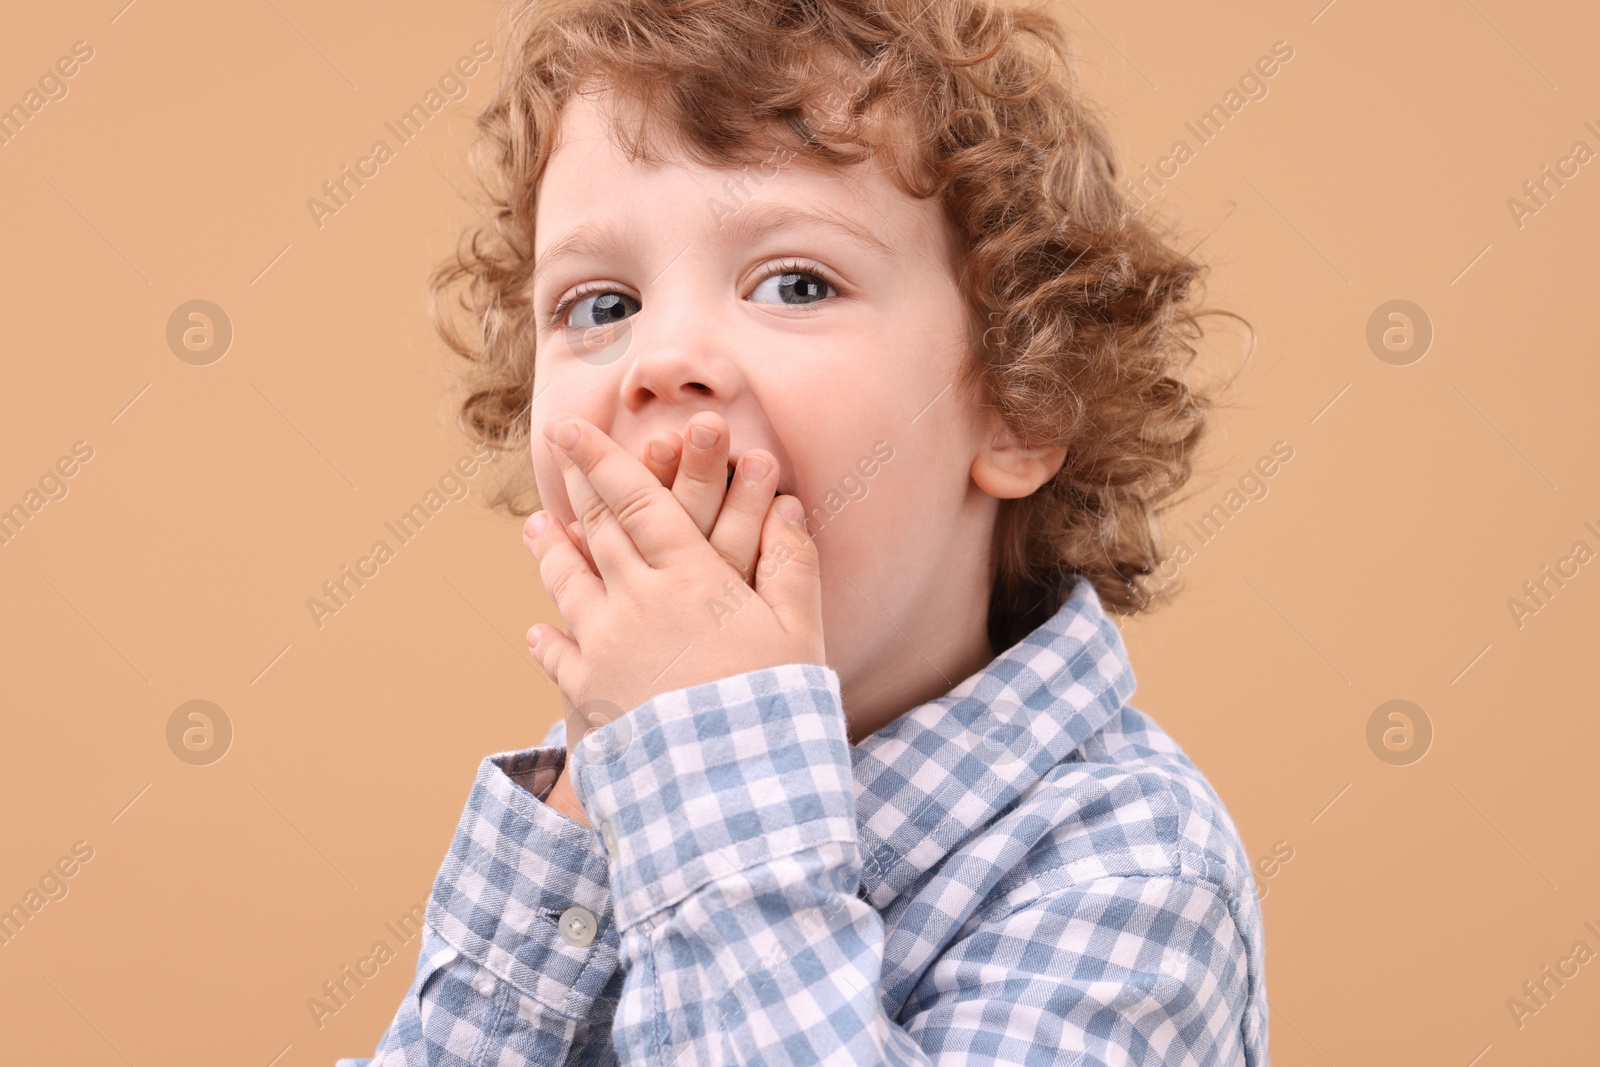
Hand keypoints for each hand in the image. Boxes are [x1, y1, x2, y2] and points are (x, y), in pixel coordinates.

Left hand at [523, 413, 823, 764]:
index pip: (637, 501)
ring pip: (568, 585)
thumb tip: (788, 508)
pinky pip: (560, 657)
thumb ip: (792, 567)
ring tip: (536, 528)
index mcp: (690, 578)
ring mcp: (606, 648)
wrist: (728, 793)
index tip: (570, 427)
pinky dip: (548, 637)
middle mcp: (637, 602)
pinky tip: (539, 629)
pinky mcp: (590, 697)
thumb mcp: (800, 634)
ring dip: (552, 552)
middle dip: (577, 488)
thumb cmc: (776, 709)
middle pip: (597, 531)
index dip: (601, 460)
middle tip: (557, 455)